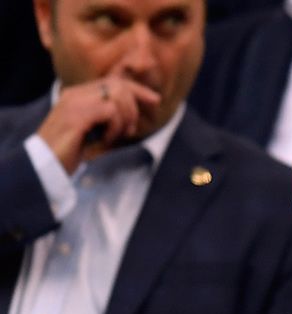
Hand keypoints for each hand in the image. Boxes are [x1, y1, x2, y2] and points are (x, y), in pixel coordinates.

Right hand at [36, 76, 160, 173]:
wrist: (45, 164)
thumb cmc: (68, 151)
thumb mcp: (91, 130)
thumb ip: (107, 117)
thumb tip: (133, 114)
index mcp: (78, 94)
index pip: (114, 81)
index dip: (138, 90)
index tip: (156, 101)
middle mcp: (75, 93)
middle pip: (119, 85)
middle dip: (134, 108)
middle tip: (130, 130)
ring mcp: (75, 102)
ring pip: (118, 96)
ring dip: (125, 120)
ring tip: (115, 137)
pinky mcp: (77, 114)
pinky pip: (111, 111)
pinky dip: (115, 128)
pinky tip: (105, 141)